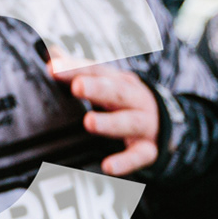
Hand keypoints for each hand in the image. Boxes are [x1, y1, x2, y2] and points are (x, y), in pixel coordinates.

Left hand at [49, 57, 158, 175]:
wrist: (167, 123)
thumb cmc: (125, 101)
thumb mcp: (107, 82)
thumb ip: (78, 70)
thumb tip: (50, 52)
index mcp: (119, 81)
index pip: (96, 71)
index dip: (75, 68)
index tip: (53, 67)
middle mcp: (133, 99)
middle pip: (116, 91)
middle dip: (97, 88)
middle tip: (77, 86)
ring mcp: (143, 123)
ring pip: (128, 122)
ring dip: (109, 122)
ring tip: (89, 122)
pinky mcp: (149, 149)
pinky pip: (138, 155)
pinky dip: (125, 162)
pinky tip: (108, 167)